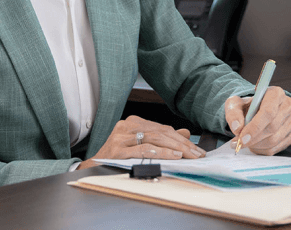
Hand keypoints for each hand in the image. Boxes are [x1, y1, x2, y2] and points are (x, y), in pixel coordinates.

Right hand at [77, 115, 205, 169]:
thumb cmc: (118, 156)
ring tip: (188, 155)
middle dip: (181, 144)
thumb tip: (184, 133)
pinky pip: (142, 149)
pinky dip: (159, 152)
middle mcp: (126, 126)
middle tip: (196, 154)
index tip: (196, 149)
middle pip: (160, 132)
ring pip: (153, 139)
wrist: (94, 168)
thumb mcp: (139, 144)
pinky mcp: (117, 150)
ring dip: (174, 148)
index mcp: (133, 122)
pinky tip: (171, 156)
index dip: (181, 138)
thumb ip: (161, 138)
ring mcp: (121, 137)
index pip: (162, 128)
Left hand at [225, 87, 290, 154]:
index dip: (255, 127)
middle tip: (239, 142)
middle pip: (272, 127)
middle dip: (254, 138)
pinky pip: (276, 148)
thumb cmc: (245, 105)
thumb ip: (233, 113)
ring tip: (243, 142)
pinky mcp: (290, 136)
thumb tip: (237, 128)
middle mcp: (287, 106)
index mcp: (275, 93)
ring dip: (256, 145)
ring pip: (274, 140)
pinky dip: (261, 150)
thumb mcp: (234, 103)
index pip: (268, 112)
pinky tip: (252, 144)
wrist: (253, 111)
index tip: (242, 138)